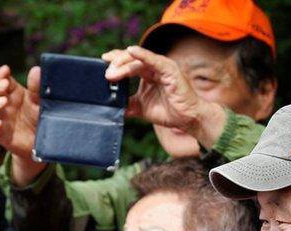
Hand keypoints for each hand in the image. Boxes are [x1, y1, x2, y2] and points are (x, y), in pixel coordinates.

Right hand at [0, 65, 46, 183]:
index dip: (2, 74)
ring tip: (3, 102)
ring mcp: (1, 118)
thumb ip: (37, 88)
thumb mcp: (41, 103)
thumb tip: (36, 70)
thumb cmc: (40, 118)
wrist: (42, 144)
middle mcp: (4, 104)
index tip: (5, 70)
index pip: (3, 79)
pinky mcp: (0, 134)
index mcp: (14, 92)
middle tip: (4, 85)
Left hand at [102, 46, 226, 147]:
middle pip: (130, 58)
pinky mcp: (169, 69)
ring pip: (138, 59)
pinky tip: (131, 51)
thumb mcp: (141, 108)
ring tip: (112, 74)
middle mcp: (154, 67)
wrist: (187, 118)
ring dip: (123, 65)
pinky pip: (153, 60)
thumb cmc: (169, 111)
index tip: (102, 62)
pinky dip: (142, 55)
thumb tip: (111, 107)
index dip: (115, 60)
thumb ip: (128, 104)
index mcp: (148, 73)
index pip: (128, 62)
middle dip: (116, 64)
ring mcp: (162, 66)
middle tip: (106, 76)